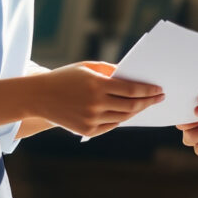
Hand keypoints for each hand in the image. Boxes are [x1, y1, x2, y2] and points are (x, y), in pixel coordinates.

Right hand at [30, 61, 162, 138]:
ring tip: (145, 105)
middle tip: (158, 98)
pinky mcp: (87, 130)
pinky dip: (121, 119)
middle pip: (131, 106)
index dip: (147, 90)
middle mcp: (96, 104)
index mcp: (97, 85)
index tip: (159, 89)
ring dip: (137, 111)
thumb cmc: (65, 77)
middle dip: (148, 102)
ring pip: (123, 117)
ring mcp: (91, 119)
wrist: (38, 96)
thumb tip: (132, 76)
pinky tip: (128, 112)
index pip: (131, 90)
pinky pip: (111, 125)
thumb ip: (110, 70)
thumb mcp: (86, 67)